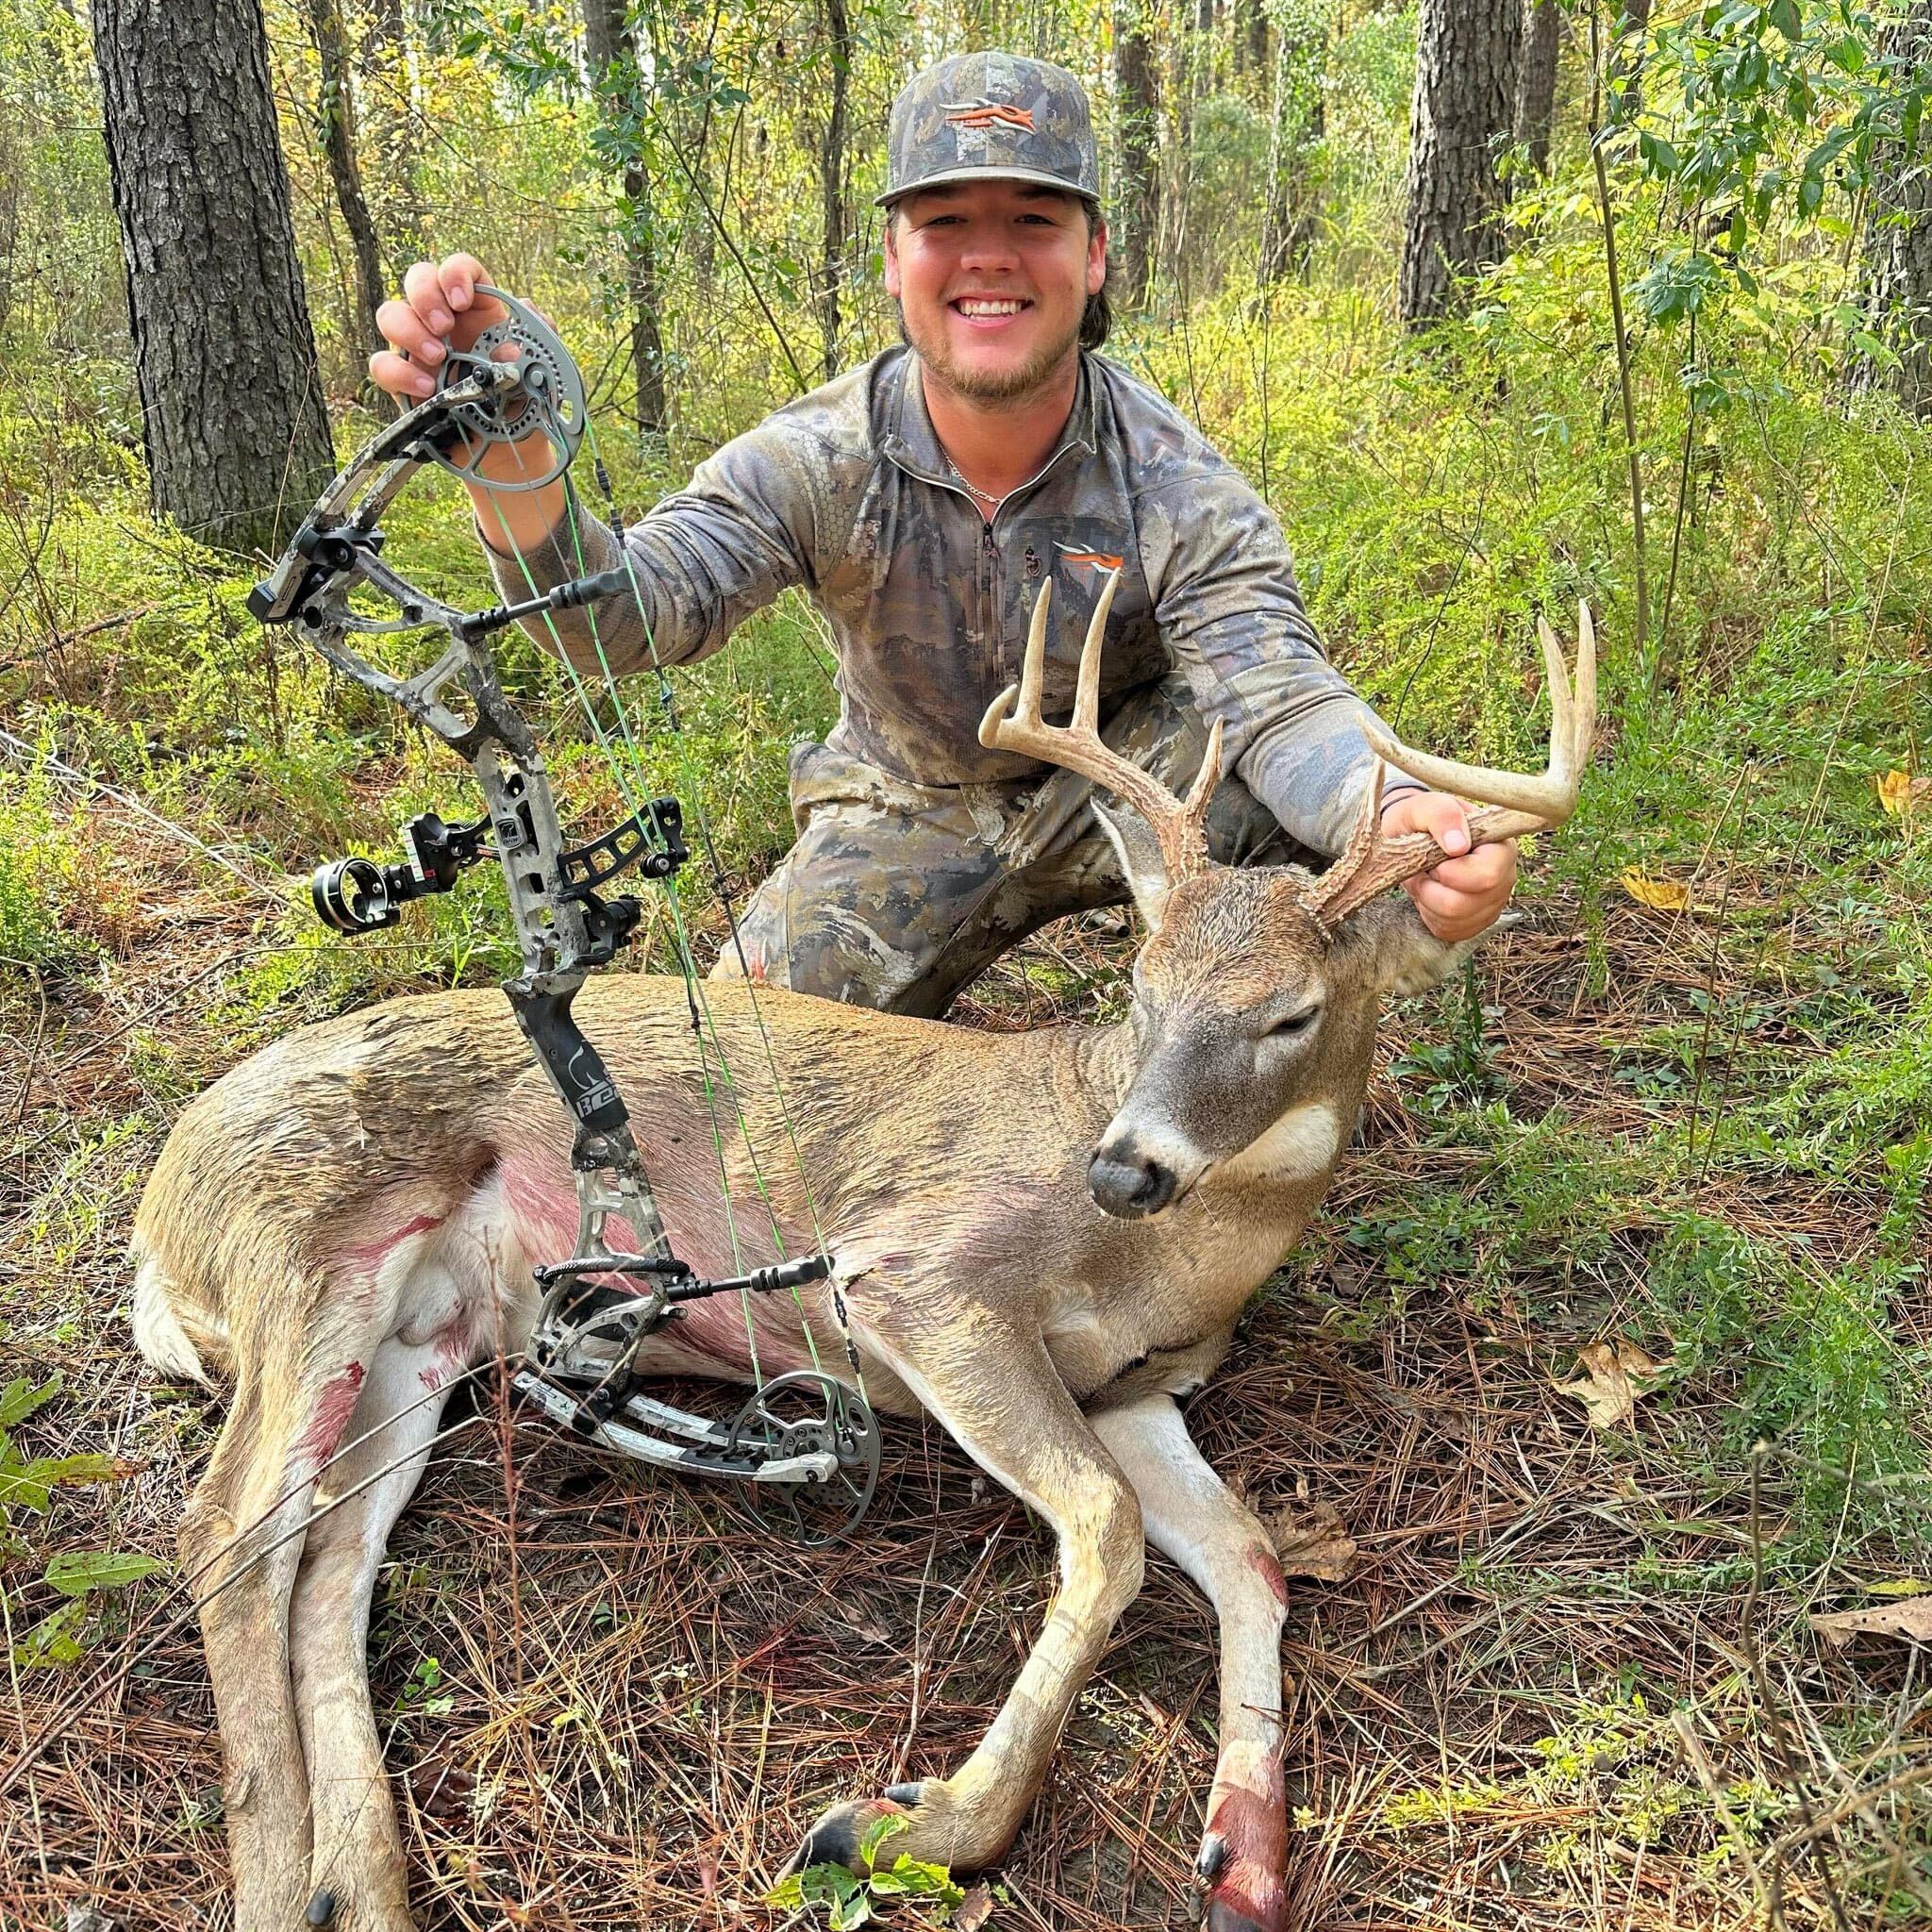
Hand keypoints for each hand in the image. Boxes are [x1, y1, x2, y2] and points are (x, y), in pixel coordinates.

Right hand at [370, 255, 564, 545]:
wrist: (509, 451)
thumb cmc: (524, 403)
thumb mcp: (542, 372)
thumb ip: (540, 343)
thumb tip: (523, 317)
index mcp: (479, 309)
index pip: (460, 269)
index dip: (455, 273)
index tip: (463, 299)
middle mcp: (443, 322)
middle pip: (416, 279)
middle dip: (425, 296)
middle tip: (445, 328)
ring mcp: (418, 348)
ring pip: (391, 315)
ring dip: (410, 331)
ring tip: (439, 359)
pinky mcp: (403, 380)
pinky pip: (382, 365)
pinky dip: (399, 373)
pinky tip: (427, 390)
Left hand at [1379, 790, 1516, 942]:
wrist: (1411, 837)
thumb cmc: (1422, 820)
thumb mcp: (1426, 806)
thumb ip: (1442, 815)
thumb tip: (1458, 845)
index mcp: (1501, 847)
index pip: (1488, 874)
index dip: (1452, 872)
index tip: (1434, 858)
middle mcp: (1505, 877)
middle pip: (1467, 903)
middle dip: (1432, 888)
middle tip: (1423, 868)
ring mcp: (1492, 903)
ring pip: (1453, 919)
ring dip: (1426, 899)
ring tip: (1423, 877)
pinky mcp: (1474, 922)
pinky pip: (1447, 929)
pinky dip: (1428, 913)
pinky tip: (1429, 892)